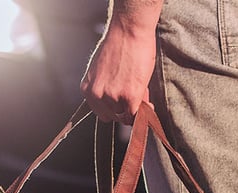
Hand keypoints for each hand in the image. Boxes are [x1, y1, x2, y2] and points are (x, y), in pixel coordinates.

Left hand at [80, 4, 160, 124]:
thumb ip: (104, 86)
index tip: (124, 104)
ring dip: (136, 108)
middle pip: (113, 116)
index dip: (115, 108)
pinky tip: (149, 104)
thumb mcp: (101, 69)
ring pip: (126, 117)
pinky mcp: (129, 96)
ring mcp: (112, 97)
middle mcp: (97, 95)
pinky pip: (137, 115)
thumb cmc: (118, 43)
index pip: (101, 112)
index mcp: (87, 88)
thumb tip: (117, 99)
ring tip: (142, 92)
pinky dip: (145, 112)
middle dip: (125, 108)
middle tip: (136, 95)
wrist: (128, 30)